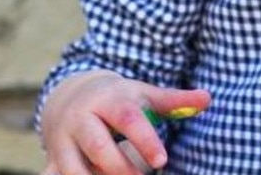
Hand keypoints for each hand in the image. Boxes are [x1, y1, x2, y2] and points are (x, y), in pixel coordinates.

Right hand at [40, 70, 210, 174]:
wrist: (71, 94)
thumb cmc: (119, 98)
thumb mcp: (144, 94)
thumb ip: (174, 100)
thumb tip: (208, 99)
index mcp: (108, 99)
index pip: (127, 119)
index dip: (145, 140)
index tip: (162, 161)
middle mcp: (81, 118)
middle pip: (99, 147)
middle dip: (122, 167)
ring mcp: (62, 139)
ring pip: (74, 169)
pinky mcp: (53, 158)